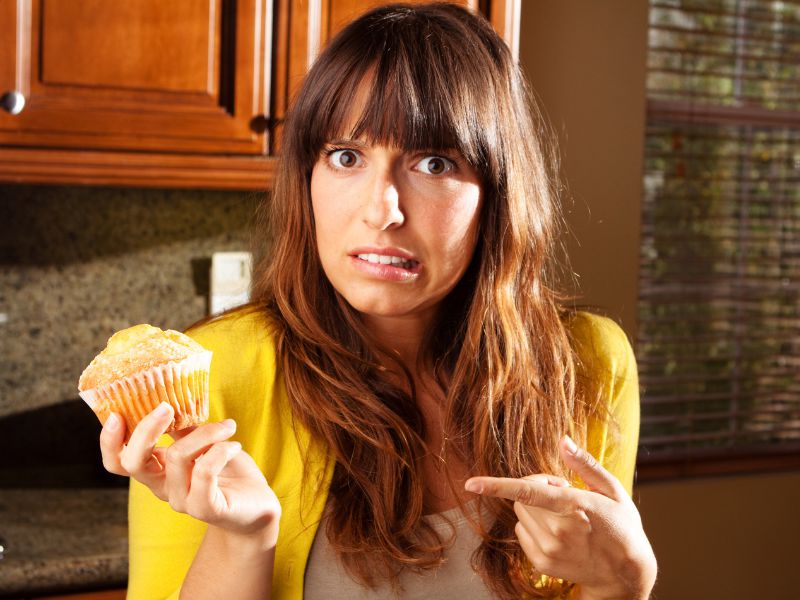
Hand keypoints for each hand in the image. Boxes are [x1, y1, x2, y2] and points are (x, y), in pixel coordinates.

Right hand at [99, 402, 280, 543]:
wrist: (257, 506)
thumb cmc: (229, 470)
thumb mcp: (203, 443)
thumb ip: (182, 428)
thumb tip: (168, 397)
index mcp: (157, 471)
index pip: (118, 462)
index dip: (110, 442)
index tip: (117, 413)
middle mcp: (163, 488)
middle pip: (134, 462)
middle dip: (146, 429)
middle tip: (167, 406)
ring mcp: (182, 500)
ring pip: (177, 457)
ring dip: (205, 432)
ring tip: (227, 427)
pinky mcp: (205, 508)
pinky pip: (204, 471)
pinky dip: (220, 450)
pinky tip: (235, 445)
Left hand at [464, 436, 655, 599]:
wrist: (624, 573)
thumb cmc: (621, 525)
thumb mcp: (613, 490)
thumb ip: (585, 464)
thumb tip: (563, 440)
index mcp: (574, 507)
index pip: (529, 492)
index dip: (497, 486)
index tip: (471, 483)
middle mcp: (558, 531)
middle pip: (520, 497)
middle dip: (536, 488)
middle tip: (564, 494)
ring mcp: (549, 550)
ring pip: (519, 514)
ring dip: (534, 509)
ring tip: (564, 515)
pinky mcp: (542, 564)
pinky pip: (521, 533)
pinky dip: (533, 527)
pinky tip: (559, 532)